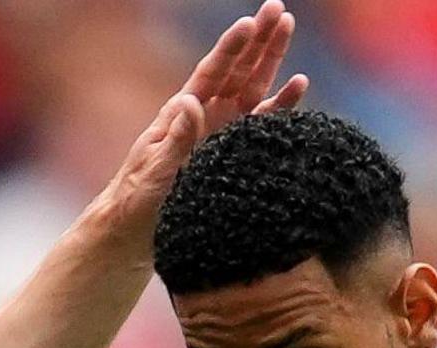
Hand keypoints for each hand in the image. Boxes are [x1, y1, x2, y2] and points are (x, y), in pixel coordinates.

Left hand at [95, 4, 309, 227]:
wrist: (138, 236)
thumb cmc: (138, 203)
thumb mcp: (155, 172)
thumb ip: (175, 140)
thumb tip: (191, 102)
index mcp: (182, 114)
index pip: (211, 73)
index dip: (230, 49)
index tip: (248, 23)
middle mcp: (207, 117)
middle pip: (236, 70)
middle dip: (257, 39)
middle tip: (277, 8)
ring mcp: (223, 133)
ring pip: (253, 87)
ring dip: (271, 59)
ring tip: (287, 26)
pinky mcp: (236, 155)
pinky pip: (264, 125)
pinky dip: (282, 105)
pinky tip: (299, 85)